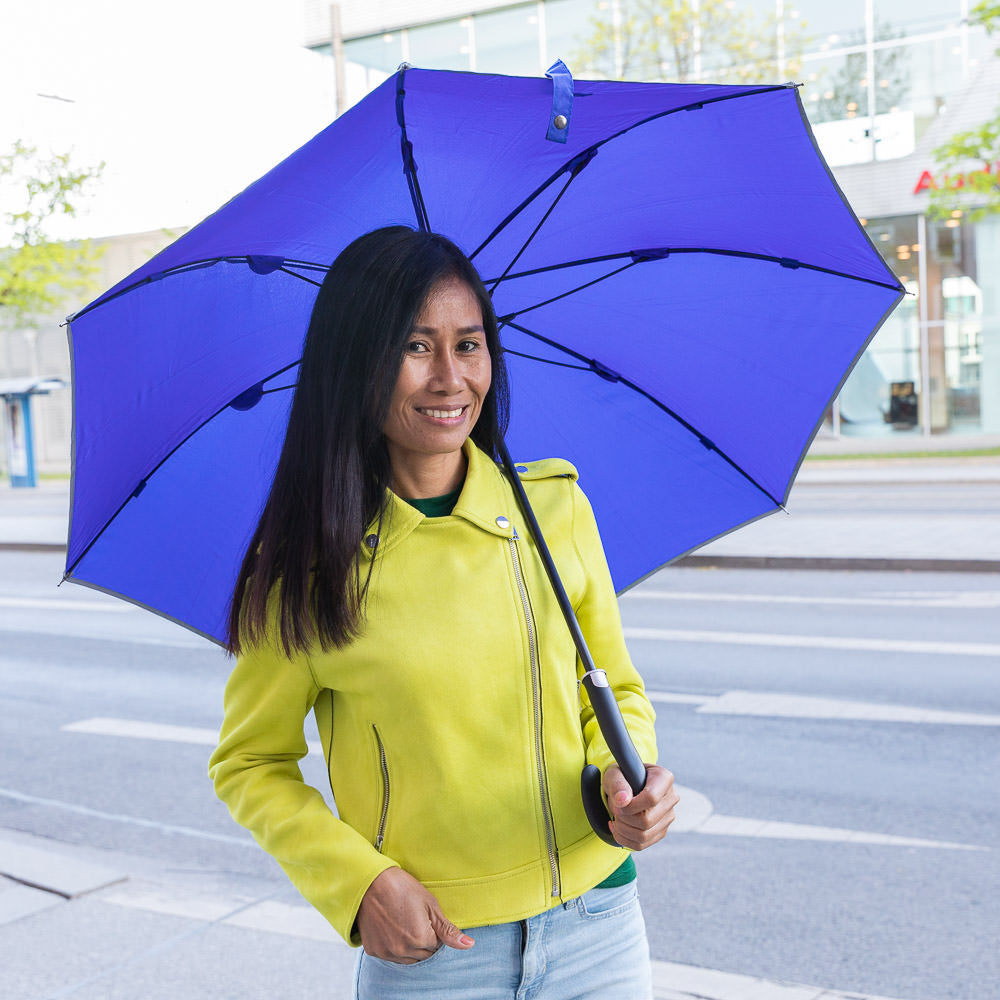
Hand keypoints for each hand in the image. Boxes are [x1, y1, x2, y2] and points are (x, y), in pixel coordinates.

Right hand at [356, 867, 474, 963]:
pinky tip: (391, 927)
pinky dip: (394, 946)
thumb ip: (448, 930)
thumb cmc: (403, 888)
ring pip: (408, 959)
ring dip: (410, 946)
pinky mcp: (374, 951)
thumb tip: (469, 945)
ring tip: (403, 922)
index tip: (424, 915)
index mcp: (421, 939)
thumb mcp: (430, 905)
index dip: (432, 930)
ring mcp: (387, 952)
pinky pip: (391, 956)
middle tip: (413, 918)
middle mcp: (403, 950)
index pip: (436, 945)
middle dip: (423, 940)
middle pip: (423, 955)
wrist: (370, 882)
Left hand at [602, 764, 678, 850]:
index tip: (618, 803)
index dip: (631, 806)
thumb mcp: (614, 774)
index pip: (652, 798)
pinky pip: (641, 844)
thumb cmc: (621, 776)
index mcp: (664, 778)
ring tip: (615, 818)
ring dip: (622, 830)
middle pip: (647, 820)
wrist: (625, 786)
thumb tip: (623, 801)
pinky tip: (617, 827)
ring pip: (644, 836)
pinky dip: (624, 839)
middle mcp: (671, 798)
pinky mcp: (661, 831)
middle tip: (615, 809)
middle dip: (624, 818)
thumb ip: (617, 784)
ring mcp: (668, 817)